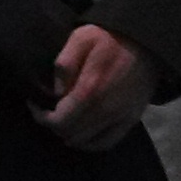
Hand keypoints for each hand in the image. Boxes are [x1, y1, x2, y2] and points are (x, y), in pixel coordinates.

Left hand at [35, 24, 152, 148]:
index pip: (59, 121)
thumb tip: (57, 92)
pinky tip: (82, 134)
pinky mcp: (132, 119)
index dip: (42, 118)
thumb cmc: (109, 37)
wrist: (145, 41)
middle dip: (54, 125)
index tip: (35, 105)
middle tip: (47, 111)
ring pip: (87, 142)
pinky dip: (91, 143)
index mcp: (90, 90)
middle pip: (71, 134)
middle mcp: (106, 110)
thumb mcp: (80, 39)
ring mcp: (121, 117)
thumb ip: (64, 65)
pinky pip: (108, 142)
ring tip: (63, 119)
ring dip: (70, 134)